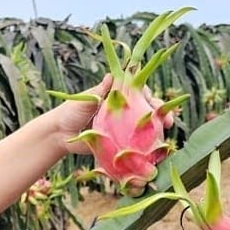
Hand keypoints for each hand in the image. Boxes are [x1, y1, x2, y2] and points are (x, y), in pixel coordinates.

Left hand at [55, 73, 175, 155]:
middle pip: (148, 109)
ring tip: (166, 138)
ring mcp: (123, 126)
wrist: (59, 134)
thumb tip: (112, 76)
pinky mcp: (120, 142)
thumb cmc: (70, 111)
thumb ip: (100, 91)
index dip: (151, 96)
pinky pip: (136, 144)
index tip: (156, 103)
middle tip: (170, 122)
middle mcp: (124, 109)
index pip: (140, 92)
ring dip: (158, 132)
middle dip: (162, 114)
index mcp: (118, 95)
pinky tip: (155, 153)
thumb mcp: (86, 100)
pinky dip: (146, 148)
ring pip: (146, 127)